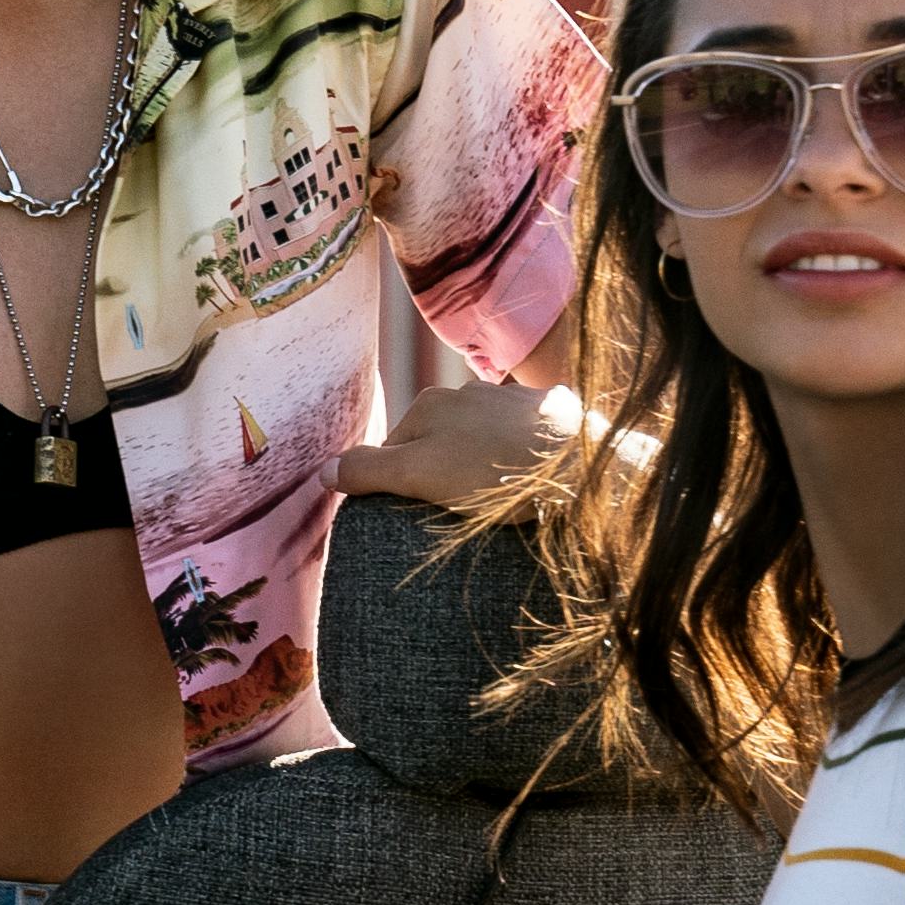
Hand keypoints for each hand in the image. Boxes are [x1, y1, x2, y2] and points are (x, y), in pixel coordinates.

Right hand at [334, 376, 589, 512]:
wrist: (580, 462)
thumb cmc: (496, 471)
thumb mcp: (420, 476)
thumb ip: (368, 471)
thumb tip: (324, 471)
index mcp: (428, 405)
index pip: (393, 451)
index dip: (401, 486)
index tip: (422, 511)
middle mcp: (465, 393)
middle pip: (435, 443)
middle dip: (440, 473)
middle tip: (460, 509)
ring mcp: (507, 400)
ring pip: (475, 442)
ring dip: (478, 466)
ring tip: (498, 498)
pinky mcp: (545, 415)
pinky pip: (515, 441)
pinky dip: (514, 460)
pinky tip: (527, 482)